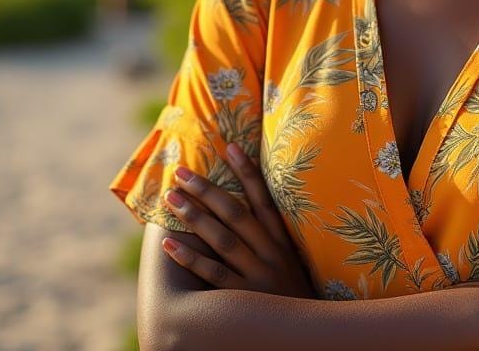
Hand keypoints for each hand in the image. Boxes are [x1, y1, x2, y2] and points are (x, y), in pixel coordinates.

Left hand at [160, 142, 315, 297]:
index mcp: (282, 241)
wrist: (309, 335)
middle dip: (207, 190)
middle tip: (182, 171)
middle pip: (236, 214)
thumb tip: (249, 207)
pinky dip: (190, 258)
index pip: (263, 197)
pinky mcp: (243, 301)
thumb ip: (271, 238)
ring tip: (171, 198)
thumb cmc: (293, 296)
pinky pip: (212, 275)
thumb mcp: (291, 262)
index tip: (229, 146)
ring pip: (222, 240)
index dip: (247, 171)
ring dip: (194, 216)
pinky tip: (169, 244)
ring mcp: (257, 276)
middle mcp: (271, 253)